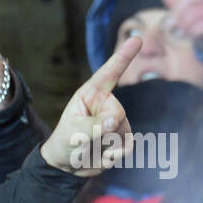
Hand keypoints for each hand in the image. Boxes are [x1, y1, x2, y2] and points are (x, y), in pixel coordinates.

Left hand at [39, 35, 141, 175]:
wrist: (67, 165)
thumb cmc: (65, 143)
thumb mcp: (73, 133)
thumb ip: (94, 126)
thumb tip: (114, 121)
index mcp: (91, 95)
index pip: (109, 73)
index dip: (123, 56)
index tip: (137, 38)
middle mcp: (106, 103)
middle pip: (118, 114)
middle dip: (103, 131)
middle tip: (86, 139)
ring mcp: (117, 120)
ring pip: (123, 132)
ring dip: (106, 145)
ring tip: (91, 146)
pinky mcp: (123, 136)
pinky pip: (127, 146)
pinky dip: (113, 155)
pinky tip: (101, 154)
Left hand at [158, 0, 202, 58]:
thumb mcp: (189, 19)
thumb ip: (177, 6)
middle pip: (189, 0)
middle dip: (177, 15)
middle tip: (173, 28)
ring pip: (193, 13)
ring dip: (183, 26)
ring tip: (183, 33)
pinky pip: (202, 25)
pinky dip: (193, 32)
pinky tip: (192, 36)